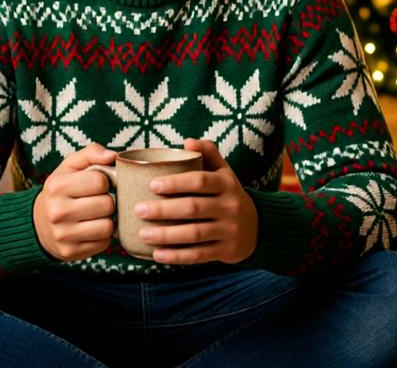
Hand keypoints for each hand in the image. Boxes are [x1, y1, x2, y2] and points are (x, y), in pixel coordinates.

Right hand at [33, 143, 117, 261]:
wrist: (38, 224)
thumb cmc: (61, 192)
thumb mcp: (69, 167)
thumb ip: (90, 153)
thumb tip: (113, 156)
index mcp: (57, 186)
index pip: (100, 181)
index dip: (104, 182)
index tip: (97, 185)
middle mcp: (57, 211)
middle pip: (107, 204)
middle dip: (107, 201)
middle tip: (98, 201)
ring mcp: (63, 235)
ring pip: (107, 226)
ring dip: (107, 220)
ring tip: (96, 215)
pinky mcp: (70, 253)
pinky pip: (104, 243)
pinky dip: (102, 236)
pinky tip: (91, 229)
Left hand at [136, 139, 257, 264]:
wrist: (257, 227)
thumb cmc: (228, 194)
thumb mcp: (224, 171)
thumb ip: (208, 152)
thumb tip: (187, 141)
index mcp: (227, 184)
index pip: (200, 181)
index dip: (175, 183)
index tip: (152, 185)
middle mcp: (230, 207)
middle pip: (193, 208)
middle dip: (163, 210)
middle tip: (138, 210)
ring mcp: (229, 230)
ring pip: (194, 234)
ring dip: (166, 235)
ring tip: (142, 234)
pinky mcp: (226, 251)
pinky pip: (199, 255)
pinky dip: (177, 256)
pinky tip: (158, 254)